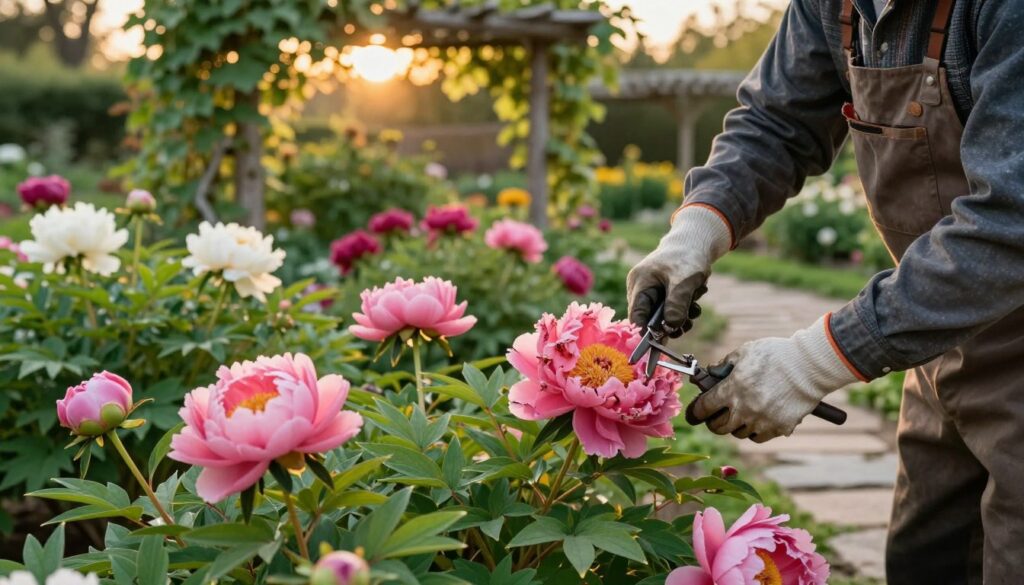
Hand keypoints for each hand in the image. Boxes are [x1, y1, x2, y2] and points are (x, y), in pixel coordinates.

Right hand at [627, 205, 731, 330]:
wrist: (697, 242)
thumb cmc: (688, 257)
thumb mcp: (685, 281)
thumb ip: (677, 304)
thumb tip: (670, 327)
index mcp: (639, 282)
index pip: (636, 315)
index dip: (647, 331)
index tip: (663, 340)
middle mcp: (640, 287)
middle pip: (649, 318)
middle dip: (669, 323)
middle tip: (686, 325)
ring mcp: (651, 290)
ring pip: (661, 315)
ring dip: (680, 317)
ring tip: (694, 309)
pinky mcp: (662, 292)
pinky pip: (669, 309)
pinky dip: (682, 309)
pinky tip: (693, 301)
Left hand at [686, 316, 859, 441]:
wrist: (809, 366)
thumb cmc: (776, 355)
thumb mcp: (745, 352)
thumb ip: (725, 364)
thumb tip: (712, 372)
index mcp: (732, 389)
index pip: (704, 408)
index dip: (697, 411)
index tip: (696, 413)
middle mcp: (744, 409)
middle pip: (719, 427)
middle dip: (715, 422)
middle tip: (716, 417)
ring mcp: (762, 421)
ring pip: (739, 434)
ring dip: (736, 426)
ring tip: (741, 416)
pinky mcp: (779, 428)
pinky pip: (759, 437)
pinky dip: (755, 432)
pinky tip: (758, 421)